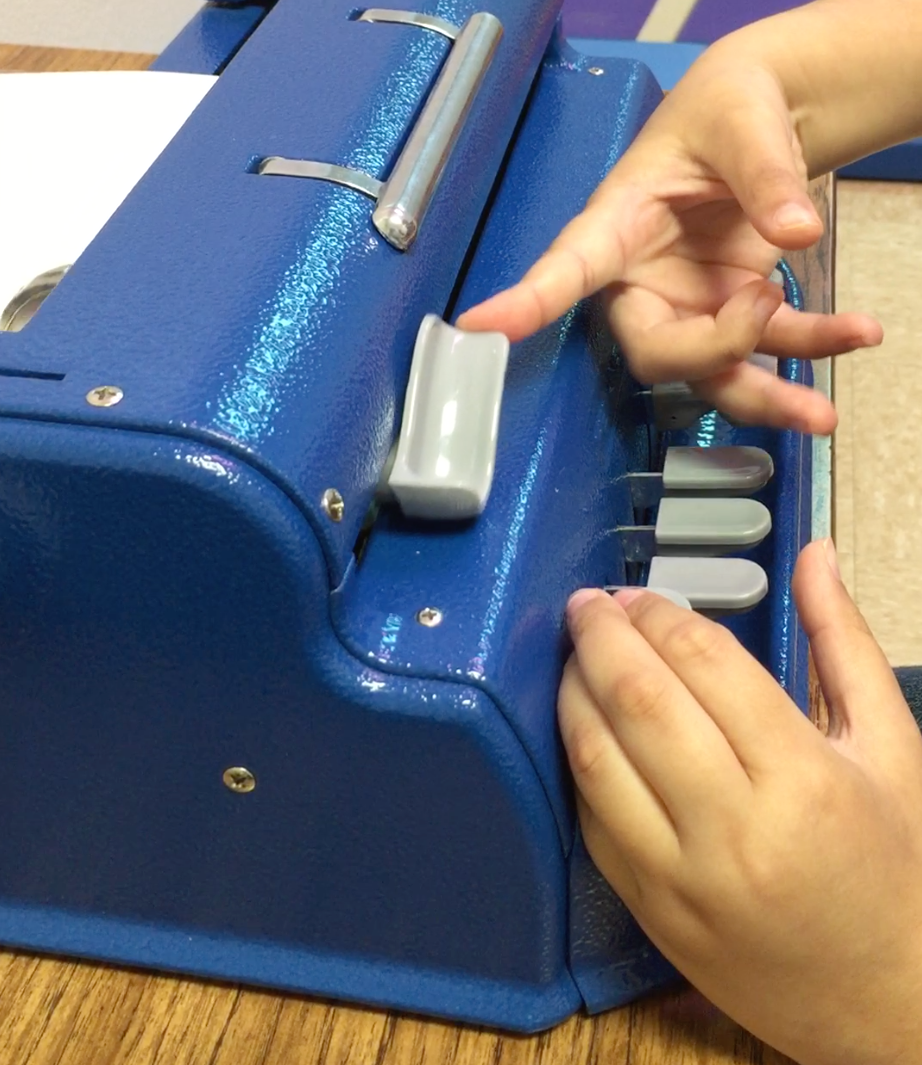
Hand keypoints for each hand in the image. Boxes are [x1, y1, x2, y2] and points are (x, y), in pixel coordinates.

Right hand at [458, 42, 881, 433]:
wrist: (769, 116)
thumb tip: (795, 231)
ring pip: (712, 373)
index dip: (528, 301)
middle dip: (711, 353)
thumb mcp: (743, 116)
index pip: (568, 265)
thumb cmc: (728, 103)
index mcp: (620, 220)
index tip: (480, 327)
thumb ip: (764, 170)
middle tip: (763, 306)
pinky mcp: (735, 308)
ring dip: (769, 395)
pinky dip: (817, 347)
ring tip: (823, 408)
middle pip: (654, 350)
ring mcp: (691, 301)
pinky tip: (860, 332)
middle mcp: (643, 277)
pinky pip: (771, 347)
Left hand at [560, 540, 921, 1064]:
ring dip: (573, 692)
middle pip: (638, 700)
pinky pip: (592, 819)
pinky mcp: (650, 909)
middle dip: (600, 636)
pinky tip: (583, 727)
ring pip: (598, 759)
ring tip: (576, 655)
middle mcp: (735, 828)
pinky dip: (578, 762)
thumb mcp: (891, 747)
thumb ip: (843, 641)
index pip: (706, 663)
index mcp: (804, 778)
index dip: (660, 614)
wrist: (887, 1002)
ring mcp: (683, 876)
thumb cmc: (894, 868)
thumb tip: (813, 554)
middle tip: (587, 605)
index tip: (637, 594)